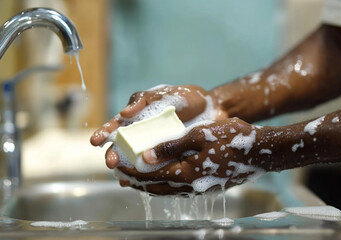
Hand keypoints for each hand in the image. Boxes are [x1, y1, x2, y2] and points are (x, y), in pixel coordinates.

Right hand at [90, 85, 226, 168]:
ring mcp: (154, 146)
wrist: (212, 110)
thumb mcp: (164, 94)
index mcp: (138, 117)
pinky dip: (143, 175)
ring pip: (134, 160)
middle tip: (111, 162)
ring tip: (122, 178)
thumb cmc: (186, 98)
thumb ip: (144, 100)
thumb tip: (124, 113)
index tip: (94, 141)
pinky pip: (152, 167)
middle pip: (122, 146)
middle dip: (113, 154)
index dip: (103, 133)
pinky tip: (136, 184)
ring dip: (125, 170)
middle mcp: (142, 134)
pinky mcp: (166, 156)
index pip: (116, 125)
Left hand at [115, 119, 264, 194]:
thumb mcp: (200, 135)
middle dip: (136, 180)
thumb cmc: (232, 139)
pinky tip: (160, 179)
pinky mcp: (205, 187)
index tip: (117, 164)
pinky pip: (177, 190)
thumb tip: (147, 155)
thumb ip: (172, 146)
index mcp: (185, 172)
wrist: (260, 153)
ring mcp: (198, 188)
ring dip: (147, 185)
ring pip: (165, 191)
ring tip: (134, 179)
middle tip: (120, 174)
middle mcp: (189, 185)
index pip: (150, 174)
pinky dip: (163, 186)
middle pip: (155, 186)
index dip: (132, 169)